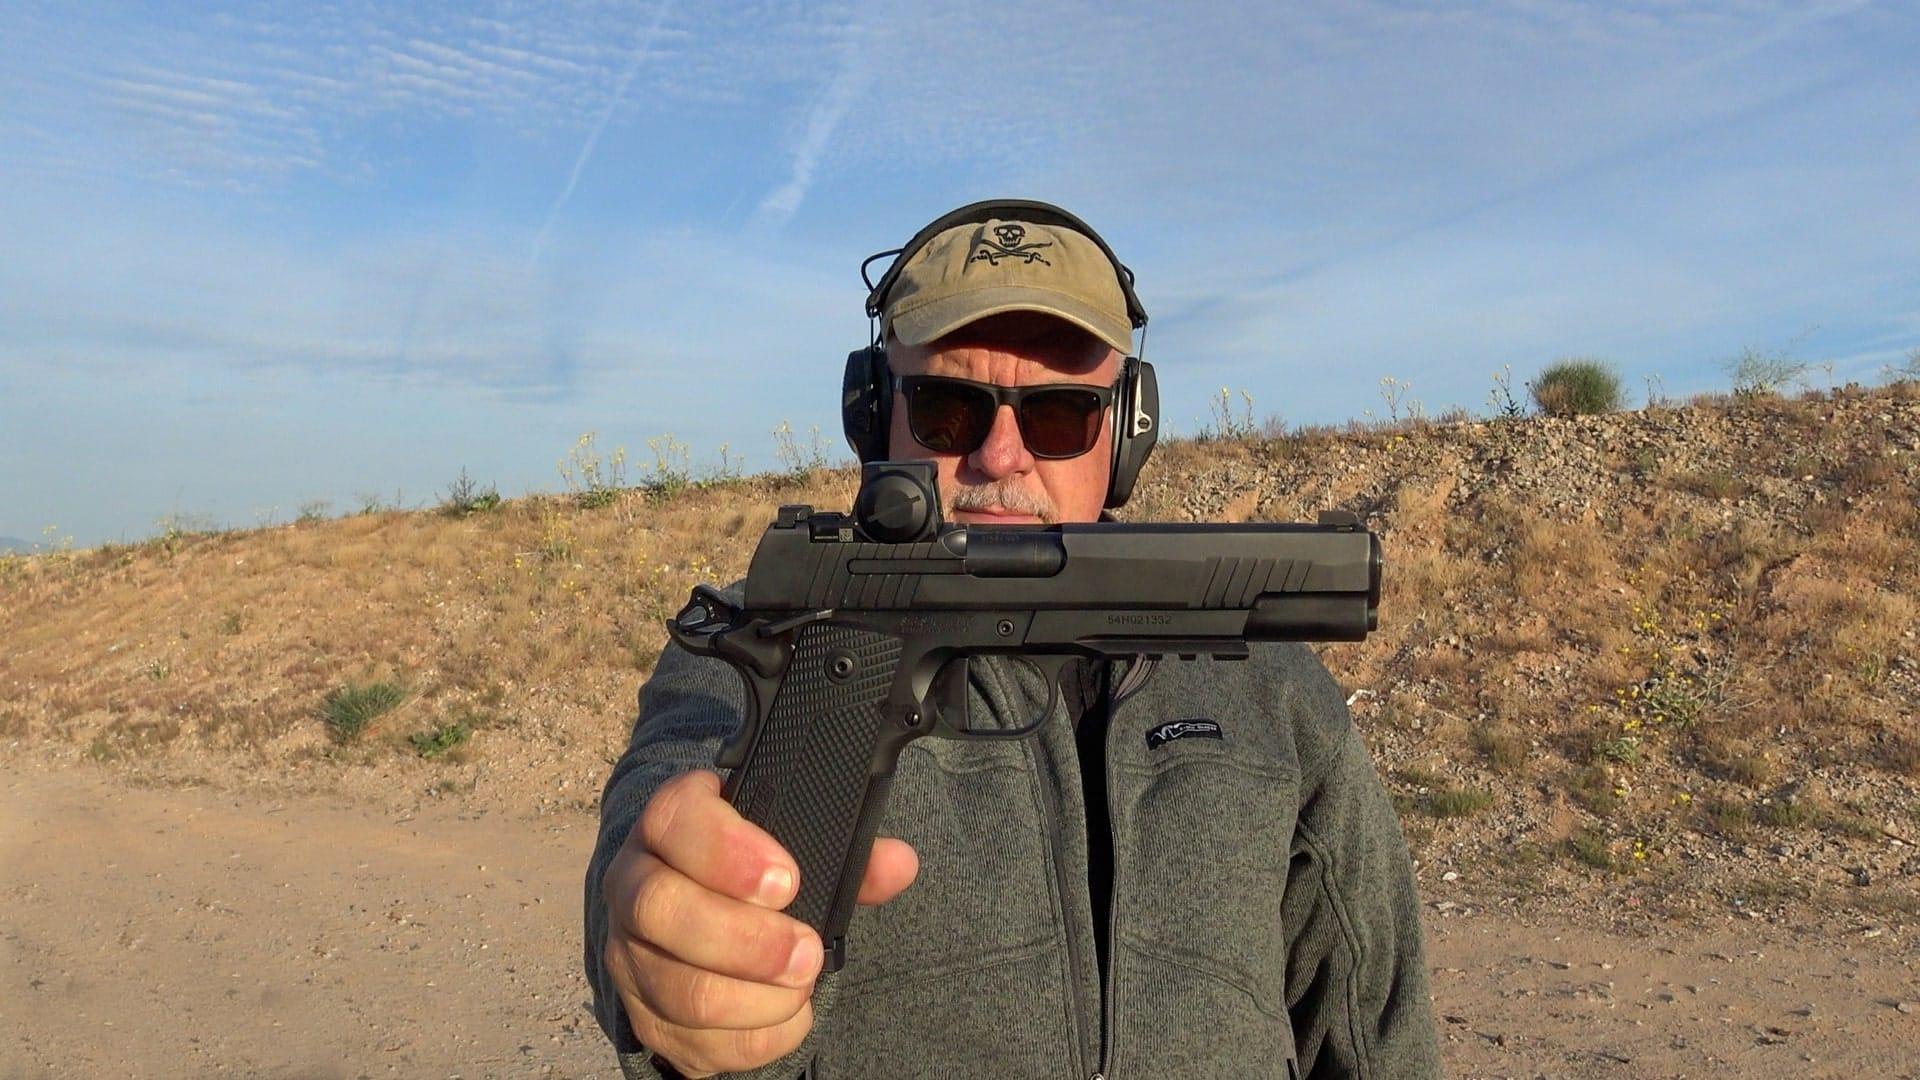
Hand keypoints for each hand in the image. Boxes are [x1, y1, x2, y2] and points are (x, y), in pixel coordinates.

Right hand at [602, 770, 918, 1076]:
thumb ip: (845, 853)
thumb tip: (898, 864)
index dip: (729, 852)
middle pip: (662, 910)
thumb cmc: (748, 871)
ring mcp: (632, 956)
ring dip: (755, 999)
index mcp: (669, 825)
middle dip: (746, 940)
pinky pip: (695, 1041)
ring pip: (679, 988)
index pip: (677, 821)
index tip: (788, 881)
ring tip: (802, 986)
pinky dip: (754, 1037)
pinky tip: (787, 1016)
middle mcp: (635, 885)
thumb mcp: (785, 845)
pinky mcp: (646, 1016)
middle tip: (807, 953)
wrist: (692, 910)